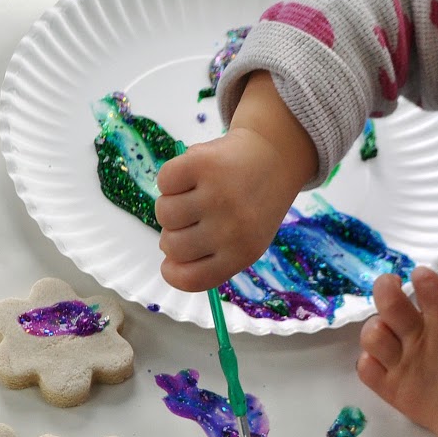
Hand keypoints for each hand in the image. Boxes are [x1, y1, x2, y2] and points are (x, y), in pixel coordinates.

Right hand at [154, 71, 316, 291]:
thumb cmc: (251, 205)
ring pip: (164, 213)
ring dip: (172, 203)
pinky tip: (193, 176)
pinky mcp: (204, 163)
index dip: (172, 272)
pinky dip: (171, 178)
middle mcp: (232, 229)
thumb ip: (209, 258)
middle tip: (194, 216)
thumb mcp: (244, 242)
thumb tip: (168, 258)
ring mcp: (218, 195)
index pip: (190, 279)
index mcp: (242, 254)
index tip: (171, 261)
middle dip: (174, 232)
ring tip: (195, 194)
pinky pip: (164, 181)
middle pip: (171, 245)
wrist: (274, 157)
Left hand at [357, 268, 437, 436]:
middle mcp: (419, 340)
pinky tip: (381, 357)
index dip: (421, 275)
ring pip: (372, 335)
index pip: (426, 285)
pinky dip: (369, 360)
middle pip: (388, 302)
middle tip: (391, 286)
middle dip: (385, 285)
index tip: (422, 278)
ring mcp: (401, 366)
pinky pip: (366, 368)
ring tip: (386, 327)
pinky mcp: (391, 389)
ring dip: (376, 326)